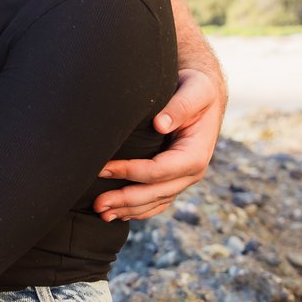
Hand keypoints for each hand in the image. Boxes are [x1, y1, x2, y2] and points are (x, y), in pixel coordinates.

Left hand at [92, 66, 225, 220]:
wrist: (204, 95)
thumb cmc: (197, 89)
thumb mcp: (195, 90)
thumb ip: (180, 106)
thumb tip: (160, 124)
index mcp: (196, 154)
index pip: (159, 170)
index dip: (130, 172)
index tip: (102, 168)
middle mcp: (192, 172)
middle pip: (155, 193)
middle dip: (125, 200)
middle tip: (97, 204)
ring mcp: (183, 179)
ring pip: (154, 202)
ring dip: (127, 210)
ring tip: (101, 212)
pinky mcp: (174, 180)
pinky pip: (156, 201)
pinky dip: (137, 209)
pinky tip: (117, 213)